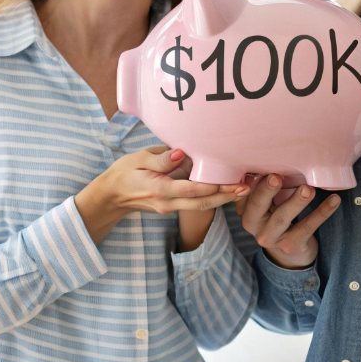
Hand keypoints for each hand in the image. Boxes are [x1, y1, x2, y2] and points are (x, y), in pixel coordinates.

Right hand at [76, 147, 246, 243]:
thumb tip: (180, 153)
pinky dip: (213, 197)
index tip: (231, 180)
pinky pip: (197, 204)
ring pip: (202, 206)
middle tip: (248, 188)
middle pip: (202, 203)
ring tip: (245, 189)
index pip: (190, 190)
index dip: (212, 186)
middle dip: (226, 196)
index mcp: (159, 189)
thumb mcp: (138, 159)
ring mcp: (171, 208)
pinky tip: (228, 189)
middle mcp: (168, 203)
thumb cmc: (125, 172)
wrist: (112, 195)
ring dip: (224, 198)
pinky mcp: (174, 207)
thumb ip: (161, 158)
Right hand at [239, 174, 339, 269]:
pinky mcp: (291, 245)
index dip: (249, 183)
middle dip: (266, 191)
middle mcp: (253, 225)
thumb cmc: (277, 217)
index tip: (260, 170)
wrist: (290, 253)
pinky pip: (306, 227)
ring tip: (308, 190)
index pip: (243, 194)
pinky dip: (321, 212)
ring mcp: (271, 237)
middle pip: (257, 206)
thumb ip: (264, 187)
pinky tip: (334, 200)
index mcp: (245, 209)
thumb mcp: (266, 204)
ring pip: (282, 218)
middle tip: (276, 178)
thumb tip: (274, 160)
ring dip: (295, 202)